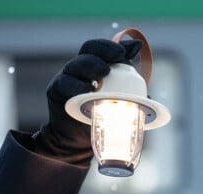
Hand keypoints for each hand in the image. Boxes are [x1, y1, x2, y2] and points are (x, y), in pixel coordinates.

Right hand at [33, 38, 142, 164]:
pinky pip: (64, 83)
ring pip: (76, 64)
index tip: (130, 50)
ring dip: (91, 65)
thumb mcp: (118, 101)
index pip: (101, 48)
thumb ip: (130, 91)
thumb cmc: (99, 116)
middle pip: (88, 49)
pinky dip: (76, 85)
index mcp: (94, 65)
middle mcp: (79, 67)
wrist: (78, 139)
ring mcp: (66, 77)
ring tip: (104, 73)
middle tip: (118, 57)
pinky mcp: (55, 90)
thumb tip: (147, 82)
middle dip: (104, 50)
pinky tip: (87, 89)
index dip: (113, 45)